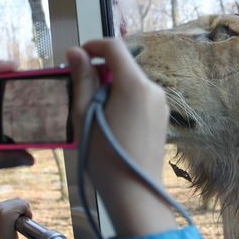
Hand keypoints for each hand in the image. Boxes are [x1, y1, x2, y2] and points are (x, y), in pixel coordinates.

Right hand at [0, 198, 31, 238]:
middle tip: (19, 222)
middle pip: (19, 200)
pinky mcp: (8, 213)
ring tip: (20, 222)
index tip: (15, 220)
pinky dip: (27, 213)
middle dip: (24, 210)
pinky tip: (21, 222)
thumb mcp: (4, 220)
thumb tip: (18, 197)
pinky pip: (24, 205)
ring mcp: (2, 209)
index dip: (19, 209)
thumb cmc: (5, 235)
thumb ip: (8, 209)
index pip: (14, 200)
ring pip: (22, 202)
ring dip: (26, 212)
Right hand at [67, 38, 175, 236]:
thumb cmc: (104, 157)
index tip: (76, 57)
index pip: (115, 47)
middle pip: (124, 66)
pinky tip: (111, 123)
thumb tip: (76, 52)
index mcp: (135, 85)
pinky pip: (140, 97)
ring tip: (94, 113)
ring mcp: (161, 104)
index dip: (93, 46)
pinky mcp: (162, 117)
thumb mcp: (84, 116)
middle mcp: (153, 89)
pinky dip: (124, 99)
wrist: (135, 193)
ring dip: (111, 87)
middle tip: (79, 92)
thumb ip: (82, 80)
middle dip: (100, 71)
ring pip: (132, 82)